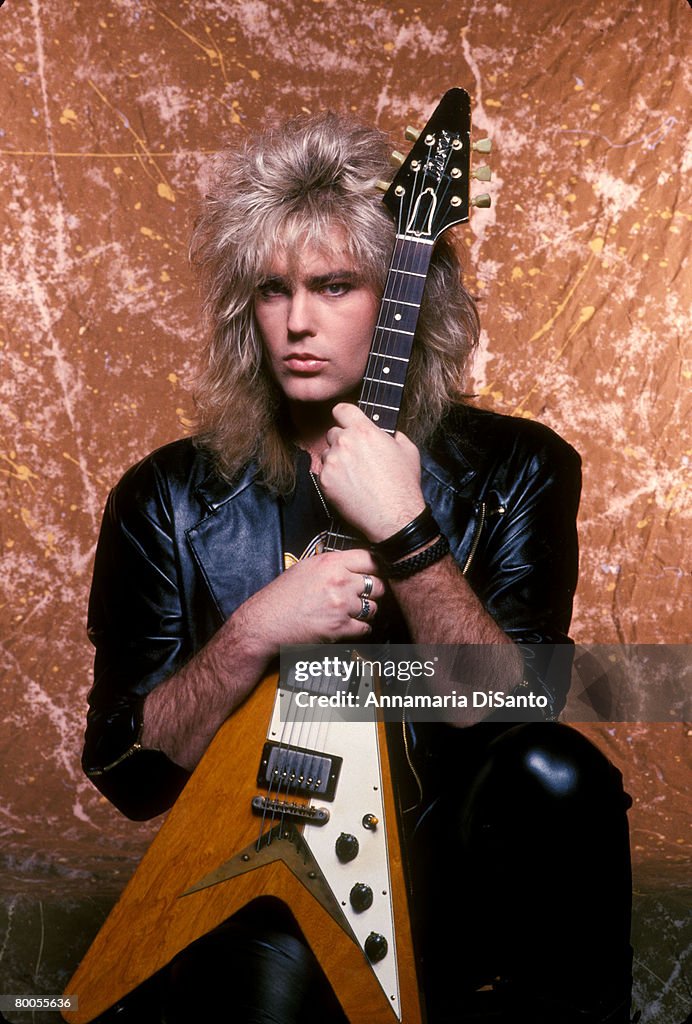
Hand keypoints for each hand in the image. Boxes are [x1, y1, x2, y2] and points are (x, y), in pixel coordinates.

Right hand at [239, 548, 384, 653]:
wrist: (265, 623)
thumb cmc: (281, 597)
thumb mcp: (305, 568)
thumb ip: (332, 564)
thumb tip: (353, 565)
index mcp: (330, 563)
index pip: (370, 559)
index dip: (376, 567)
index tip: (375, 573)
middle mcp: (339, 581)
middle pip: (377, 584)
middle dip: (373, 592)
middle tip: (363, 596)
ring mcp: (341, 605)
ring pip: (373, 608)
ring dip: (365, 612)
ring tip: (350, 612)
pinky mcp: (340, 627)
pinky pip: (365, 628)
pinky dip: (359, 629)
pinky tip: (348, 625)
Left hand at [319, 403, 425, 541]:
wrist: (393, 516)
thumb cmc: (402, 486)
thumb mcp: (409, 451)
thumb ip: (394, 435)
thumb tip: (389, 434)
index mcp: (364, 431)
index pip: (342, 409)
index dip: (344, 415)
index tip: (346, 421)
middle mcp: (345, 443)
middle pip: (333, 433)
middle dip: (342, 442)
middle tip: (356, 457)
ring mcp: (332, 462)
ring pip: (327, 453)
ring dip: (336, 460)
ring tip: (354, 475)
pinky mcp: (325, 481)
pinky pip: (323, 473)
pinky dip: (332, 478)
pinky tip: (349, 487)